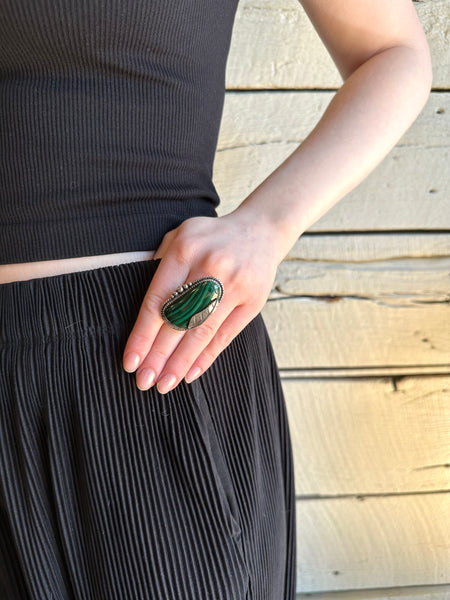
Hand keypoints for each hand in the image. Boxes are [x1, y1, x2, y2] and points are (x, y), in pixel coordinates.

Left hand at [122, 211, 279, 393]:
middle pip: (178, 321)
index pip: (157, 301)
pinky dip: (206, 356)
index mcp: (185, 249)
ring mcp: (235, 285)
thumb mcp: (180, 236)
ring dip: (180, 362)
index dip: (142, 335)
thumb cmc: (212, 238)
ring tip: (164, 384)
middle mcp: (210, 266)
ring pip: (201, 332)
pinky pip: (225, 335)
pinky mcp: (253, 301)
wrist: (261, 230)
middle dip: (157, 356)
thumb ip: (159, 265)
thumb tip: (143, 312)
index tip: (131, 361)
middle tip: (143, 381)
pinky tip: (190, 373)